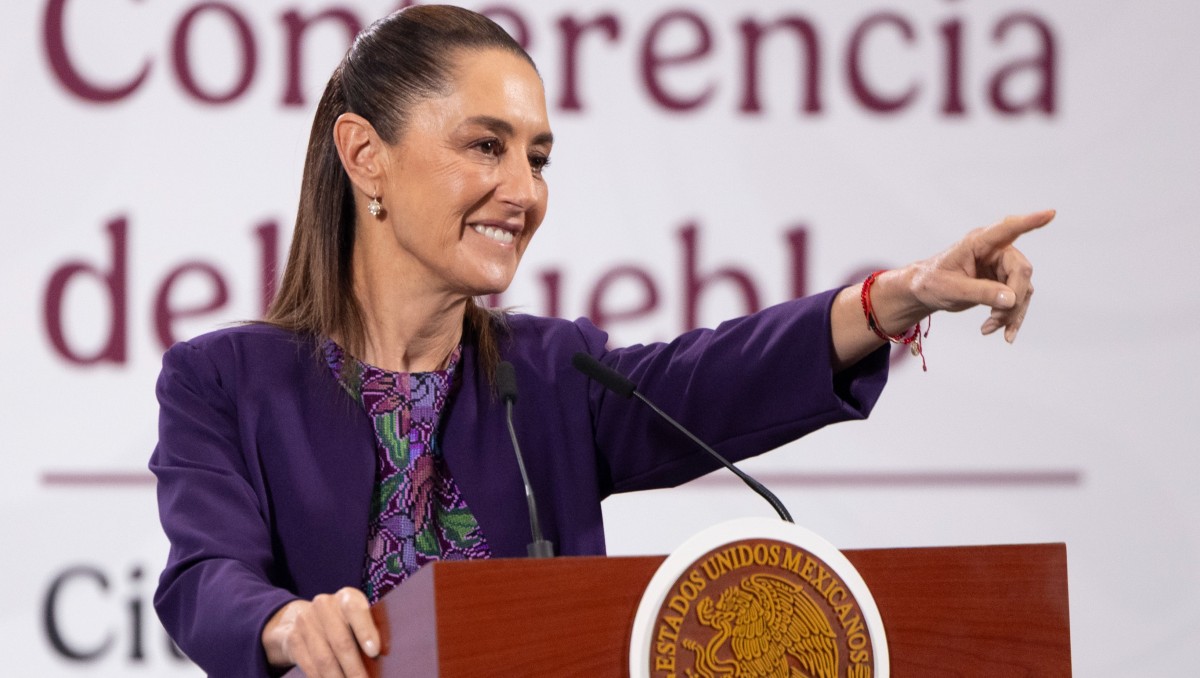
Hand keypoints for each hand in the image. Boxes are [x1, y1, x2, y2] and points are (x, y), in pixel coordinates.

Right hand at [262, 587, 380, 676]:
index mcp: (347, 597)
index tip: (376, 652)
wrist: (307, 620)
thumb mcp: (359, 619)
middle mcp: (324, 605)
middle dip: (355, 669)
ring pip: (324, 658)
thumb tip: (384, 652)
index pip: (356, 609)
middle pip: (341, 641)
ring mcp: (306, 621)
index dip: (366, 631)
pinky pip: (309, 666)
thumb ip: (373, 630)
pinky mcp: (293, 639)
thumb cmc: (345, 622)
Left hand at [830, 209, 1052, 369]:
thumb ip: (981, 292)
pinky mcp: (1003, 282)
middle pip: (1021, 271)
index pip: (1007, 229)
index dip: (1030, 222)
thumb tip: (1012, 299)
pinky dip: (1010, 317)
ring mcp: (1001, 266)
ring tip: (989, 329)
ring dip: (1011, 313)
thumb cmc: (931, 283)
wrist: (924, 292)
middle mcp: (995, 250)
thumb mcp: (952, 290)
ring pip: (1023, 289)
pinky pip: (1017, 300)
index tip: (1050, 213)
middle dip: (1013, 300)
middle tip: (996, 321)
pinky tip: (997, 331)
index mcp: (978, 242)